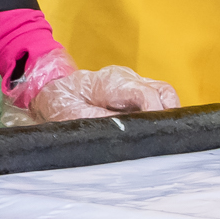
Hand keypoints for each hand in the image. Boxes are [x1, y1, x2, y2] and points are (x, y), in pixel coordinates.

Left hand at [6, 50, 178, 124]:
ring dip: (165, 117)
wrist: (51, 93)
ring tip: (157, 139)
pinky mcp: (136, 95)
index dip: (154, 112)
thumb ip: (98, 121)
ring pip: (164, 96)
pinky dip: (158, 118)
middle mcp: (127, 79)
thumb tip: (124, 130)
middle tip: (162, 139)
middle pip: (163, 92)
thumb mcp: (71, 116)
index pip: (145, 93)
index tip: (154, 132)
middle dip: (168, 114)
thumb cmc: (60, 102)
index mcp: (111, 82)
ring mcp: (133, 85)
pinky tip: (150, 135)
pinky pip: (157, 103)